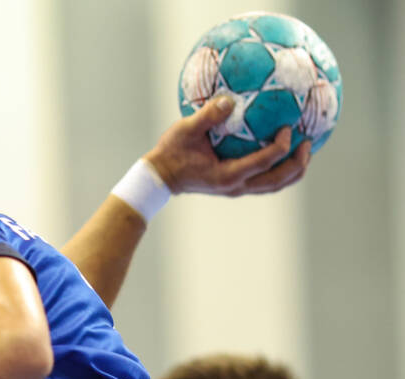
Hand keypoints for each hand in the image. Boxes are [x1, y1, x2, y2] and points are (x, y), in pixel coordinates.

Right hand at [143, 96, 310, 196]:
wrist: (159, 177)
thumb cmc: (170, 153)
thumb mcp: (185, 131)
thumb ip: (208, 116)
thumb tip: (229, 99)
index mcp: (227, 174)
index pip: (264, 162)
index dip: (281, 147)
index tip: (289, 127)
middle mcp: (236, 186)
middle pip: (278, 181)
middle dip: (298, 164)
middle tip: (308, 143)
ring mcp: (236, 188)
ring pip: (274, 185)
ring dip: (292, 171)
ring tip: (304, 151)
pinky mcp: (234, 185)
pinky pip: (264, 180)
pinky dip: (279, 169)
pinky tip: (282, 153)